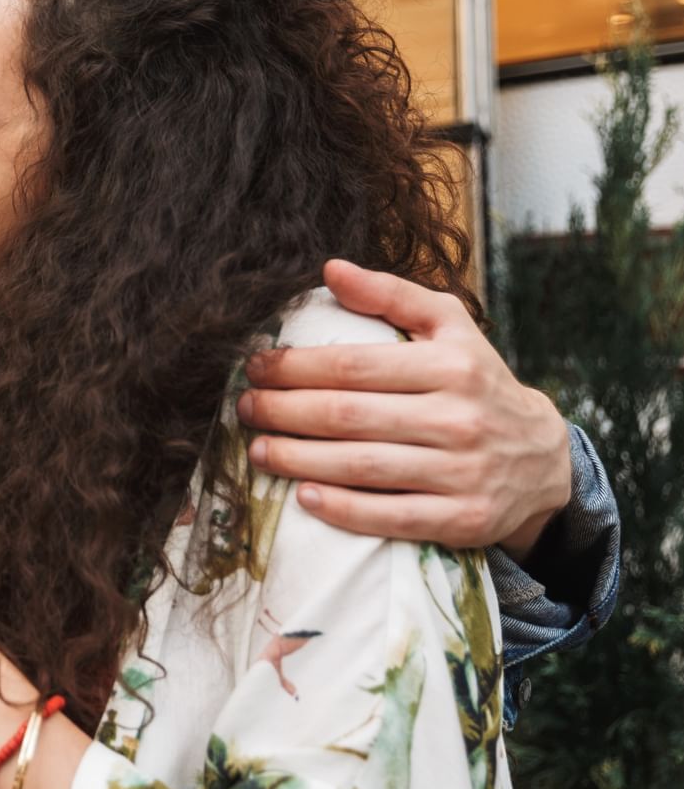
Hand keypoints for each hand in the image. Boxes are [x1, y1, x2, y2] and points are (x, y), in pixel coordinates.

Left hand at [238, 260, 570, 557]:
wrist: (543, 460)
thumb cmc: (477, 382)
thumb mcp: (449, 327)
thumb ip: (391, 294)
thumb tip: (330, 269)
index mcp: (451, 366)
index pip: (354, 366)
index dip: (295, 368)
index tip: (255, 368)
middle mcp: (459, 418)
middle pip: (349, 416)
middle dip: (284, 412)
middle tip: (245, 408)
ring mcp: (462, 472)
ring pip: (362, 466)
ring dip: (298, 459)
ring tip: (258, 450)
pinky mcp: (463, 519)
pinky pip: (391, 516)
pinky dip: (342, 509)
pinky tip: (303, 497)